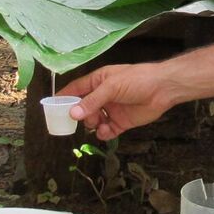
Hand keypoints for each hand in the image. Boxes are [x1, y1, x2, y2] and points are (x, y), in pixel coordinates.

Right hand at [58, 63, 173, 140]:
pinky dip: (104, 134)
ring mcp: (111, 110)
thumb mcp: (111, 87)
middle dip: (80, 115)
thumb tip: (73, 113)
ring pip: (93, 121)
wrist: (163, 89)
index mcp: (98, 81)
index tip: (51, 107)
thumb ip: (92, 101)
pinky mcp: (121, 122)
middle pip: (82, 108)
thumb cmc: (137, 80)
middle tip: (80, 119)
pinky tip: (106, 131)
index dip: (64, 97)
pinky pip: (106, 131)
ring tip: (98, 123)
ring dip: (92, 124)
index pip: (75, 89)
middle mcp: (103, 96)